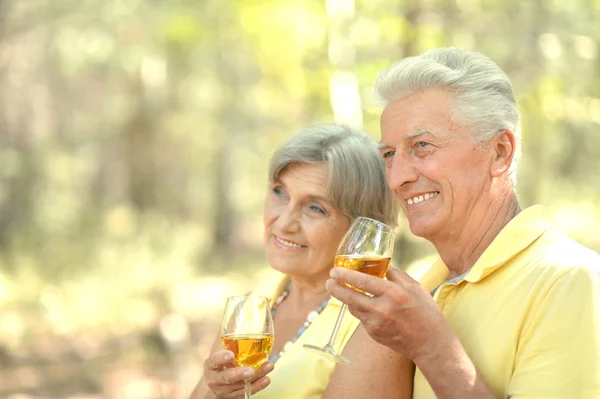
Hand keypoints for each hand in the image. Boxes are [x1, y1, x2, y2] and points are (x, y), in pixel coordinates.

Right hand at [203, 350, 273, 397]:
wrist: (218, 386)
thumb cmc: (222, 366)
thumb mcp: (221, 357)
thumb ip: (231, 347)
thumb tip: (249, 330)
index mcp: (211, 366)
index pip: (214, 361)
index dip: (221, 358)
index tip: (231, 354)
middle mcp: (215, 380)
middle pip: (226, 378)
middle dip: (238, 374)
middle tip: (250, 370)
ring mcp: (224, 391)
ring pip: (240, 386)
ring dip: (256, 377)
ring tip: (268, 367)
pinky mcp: (233, 397)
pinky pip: (246, 393)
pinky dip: (258, 386)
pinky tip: (266, 379)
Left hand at [326, 267, 451, 361]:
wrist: (430, 343)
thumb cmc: (426, 313)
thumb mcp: (416, 287)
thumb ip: (396, 276)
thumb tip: (381, 267)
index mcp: (394, 294)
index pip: (363, 281)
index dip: (345, 275)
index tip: (334, 271)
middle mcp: (382, 309)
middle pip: (350, 297)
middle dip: (336, 288)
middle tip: (329, 282)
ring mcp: (376, 324)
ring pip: (354, 308)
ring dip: (349, 299)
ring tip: (346, 291)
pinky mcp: (374, 334)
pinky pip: (362, 318)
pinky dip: (362, 311)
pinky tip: (368, 307)